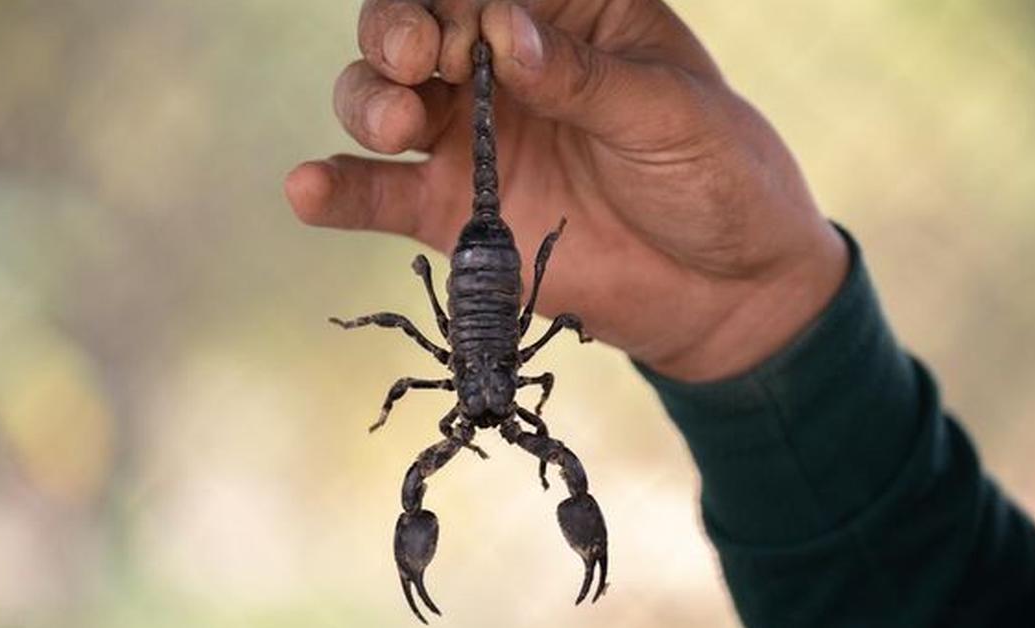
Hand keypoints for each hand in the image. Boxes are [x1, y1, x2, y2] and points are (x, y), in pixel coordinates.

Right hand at [285, 0, 847, 380]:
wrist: (727, 290)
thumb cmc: (717, 177)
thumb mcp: (669, 114)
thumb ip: (582, 76)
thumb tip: (503, 31)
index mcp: (565, 17)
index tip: (460, 32)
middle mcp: (505, 68)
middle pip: (414, 28)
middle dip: (396, 33)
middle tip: (414, 60)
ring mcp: (474, 140)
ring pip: (382, 99)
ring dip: (366, 100)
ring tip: (393, 123)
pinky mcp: (455, 213)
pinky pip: (381, 194)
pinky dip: (339, 190)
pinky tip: (308, 188)